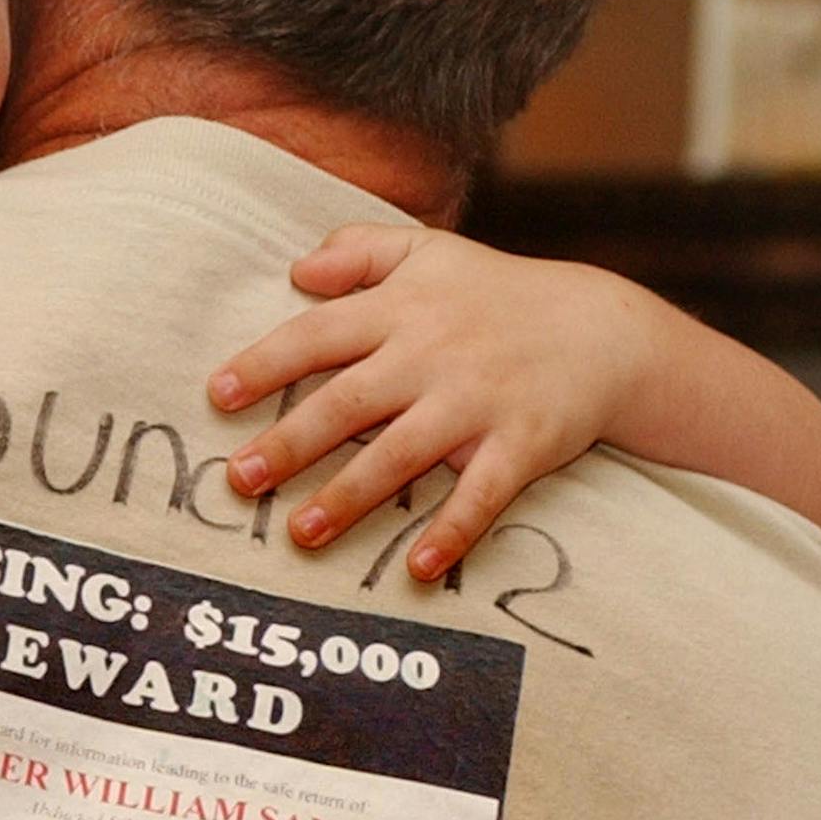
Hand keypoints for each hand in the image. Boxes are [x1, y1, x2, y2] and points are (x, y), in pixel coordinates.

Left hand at [209, 223, 653, 578]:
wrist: (601, 329)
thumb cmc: (497, 292)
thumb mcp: (427, 251)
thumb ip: (358, 251)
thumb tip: (294, 271)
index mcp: (401, 309)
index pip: (319, 335)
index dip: (266, 363)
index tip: (219, 394)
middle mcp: (432, 355)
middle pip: (349, 402)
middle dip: (292, 442)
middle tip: (239, 478)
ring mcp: (478, 403)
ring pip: (403, 455)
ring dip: (351, 497)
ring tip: (299, 532)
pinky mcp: (522, 445)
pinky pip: (482, 495)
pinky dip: (452, 531)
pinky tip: (415, 568)